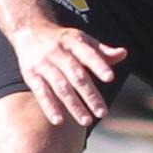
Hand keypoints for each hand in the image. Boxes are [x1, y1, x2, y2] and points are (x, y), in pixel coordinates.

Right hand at [11, 21, 126, 127]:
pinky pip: (41, 92)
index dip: (99, 65)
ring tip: (86, 121)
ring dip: (73, 105)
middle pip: (76, 75)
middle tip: (102, 112)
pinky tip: (58, 121)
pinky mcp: (30, 75)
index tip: (111, 78)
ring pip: (60, 87)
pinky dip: (49, 107)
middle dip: (90, 94)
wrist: (29, 31)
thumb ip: (102, 51)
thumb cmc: (63, 40)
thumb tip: (123, 53)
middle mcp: (58, 53)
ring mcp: (43, 64)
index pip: (88, 54)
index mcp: (73, 42)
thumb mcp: (82, 40)